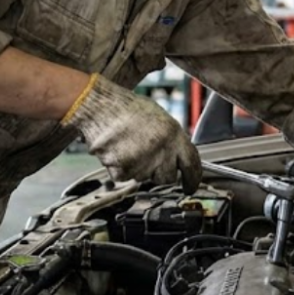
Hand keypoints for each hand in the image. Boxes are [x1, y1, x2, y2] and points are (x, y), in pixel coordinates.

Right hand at [63, 74, 201, 192]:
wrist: (101, 107)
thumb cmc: (127, 108)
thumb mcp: (160, 118)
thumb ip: (172, 140)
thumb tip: (179, 156)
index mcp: (174, 135)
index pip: (192, 165)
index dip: (193, 179)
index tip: (190, 186)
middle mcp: (161, 151)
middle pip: (168, 178)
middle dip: (161, 173)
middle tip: (149, 159)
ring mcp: (142, 162)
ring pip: (145, 178)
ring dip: (138, 168)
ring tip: (129, 146)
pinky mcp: (123, 170)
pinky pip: (125, 177)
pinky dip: (120, 168)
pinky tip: (118, 150)